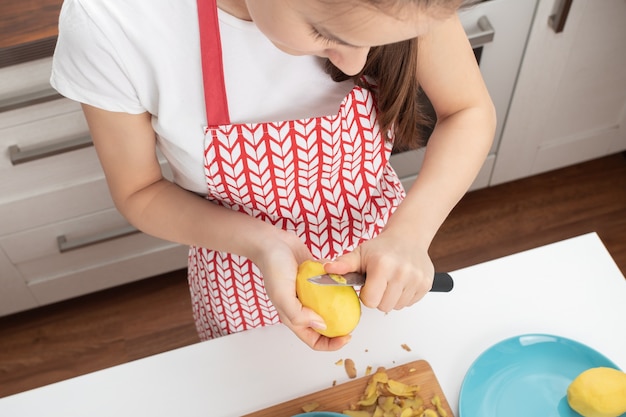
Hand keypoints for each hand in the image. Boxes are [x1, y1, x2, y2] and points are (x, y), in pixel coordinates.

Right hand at [251, 229, 350, 350]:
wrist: (272, 242)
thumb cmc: (273, 268)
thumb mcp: (282, 295)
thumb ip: (298, 314)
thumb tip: (321, 325)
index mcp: (293, 317)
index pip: (314, 340)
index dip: (331, 344)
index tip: (347, 336)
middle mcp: (303, 308)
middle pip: (325, 326)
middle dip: (341, 327)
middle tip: (355, 320)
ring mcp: (310, 293)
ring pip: (330, 306)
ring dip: (342, 305)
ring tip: (354, 301)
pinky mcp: (315, 278)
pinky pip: (331, 286)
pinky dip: (338, 284)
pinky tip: (345, 280)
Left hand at [323, 231, 433, 312]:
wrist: (408, 237)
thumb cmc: (382, 247)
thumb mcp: (360, 252)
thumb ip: (343, 264)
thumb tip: (327, 269)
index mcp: (382, 265)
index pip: (370, 300)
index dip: (366, 295)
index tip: (367, 285)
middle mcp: (401, 272)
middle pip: (384, 306)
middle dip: (378, 298)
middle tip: (379, 283)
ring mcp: (416, 279)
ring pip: (397, 306)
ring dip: (391, 298)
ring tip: (390, 282)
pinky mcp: (426, 284)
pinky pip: (409, 303)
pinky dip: (403, 296)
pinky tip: (400, 282)